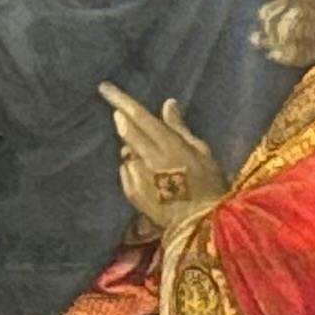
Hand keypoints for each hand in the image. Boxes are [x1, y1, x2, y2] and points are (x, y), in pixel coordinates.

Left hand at [98, 83, 224, 232]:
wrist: (201, 226)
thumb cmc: (209, 186)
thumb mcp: (202, 152)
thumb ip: (180, 128)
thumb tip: (168, 104)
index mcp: (170, 145)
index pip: (140, 116)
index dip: (120, 100)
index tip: (104, 88)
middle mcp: (149, 159)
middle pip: (127, 132)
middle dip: (120, 120)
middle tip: (118, 115)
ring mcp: (138, 177)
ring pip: (127, 153)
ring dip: (133, 150)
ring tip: (154, 162)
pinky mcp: (132, 193)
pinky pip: (127, 172)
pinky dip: (133, 169)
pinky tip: (150, 179)